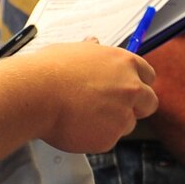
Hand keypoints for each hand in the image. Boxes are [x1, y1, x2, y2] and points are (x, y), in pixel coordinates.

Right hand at [25, 42, 158, 154]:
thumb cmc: (49, 70)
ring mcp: (123, 115)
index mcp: (125, 63)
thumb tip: (94, 42)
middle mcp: (131, 88)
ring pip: (128, 124)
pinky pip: (107, 140)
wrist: (35, 94)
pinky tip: (75, 127)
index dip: (137, 84)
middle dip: (136, 107)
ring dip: (112, 123)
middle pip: (149, 102)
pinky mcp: (109, 138)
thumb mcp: (73, 51)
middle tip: (113, 110)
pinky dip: (94, 138)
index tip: (126, 90)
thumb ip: (91, 51)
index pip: (148, 75)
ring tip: (83, 117)